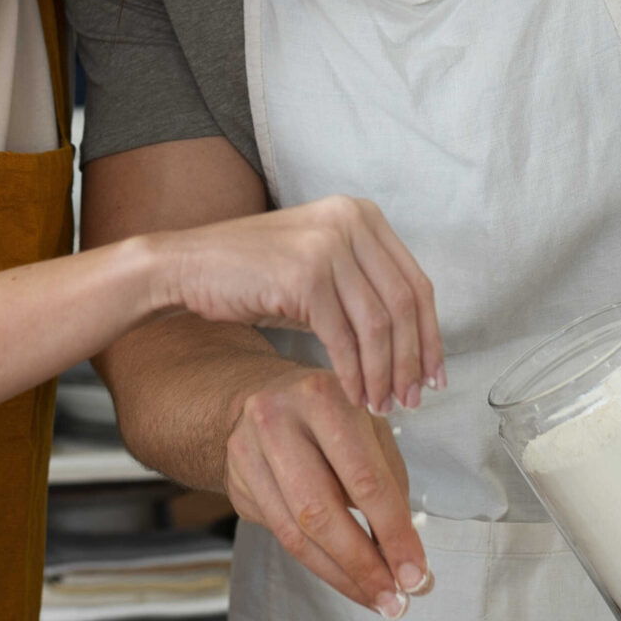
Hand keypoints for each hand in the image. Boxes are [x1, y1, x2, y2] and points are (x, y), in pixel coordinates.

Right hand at [150, 195, 443, 412]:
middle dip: (413, 360)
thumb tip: (413, 342)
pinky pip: (343, 337)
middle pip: (403, 304)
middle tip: (412, 400)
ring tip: (382, 405)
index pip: (415, 283)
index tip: (434, 374)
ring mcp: (327, 244)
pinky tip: (353, 396)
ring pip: (378, 324)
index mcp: (361, 215)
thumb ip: (362, 287)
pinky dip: (353, 374)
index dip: (430, 335)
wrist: (186, 266)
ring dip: (384, 373)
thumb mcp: (317, 267)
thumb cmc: (250, 274)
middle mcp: (350, 221)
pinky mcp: (305, 274)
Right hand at [223, 366, 431, 616]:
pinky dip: (318, 564)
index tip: (416, 574)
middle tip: (396, 600)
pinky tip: (346, 577)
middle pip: (321, 511)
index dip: (393, 533)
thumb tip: (405, 558)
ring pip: (295, 533)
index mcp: (322, 398)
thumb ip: (388, 484)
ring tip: (376, 599)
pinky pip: (280, 536)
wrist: (260, 398)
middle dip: (363, 564)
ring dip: (341, 575)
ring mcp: (248, 453)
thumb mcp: (369, 427)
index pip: (364, 479)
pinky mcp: (237, 484)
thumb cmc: (330, 416)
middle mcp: (277, 421)